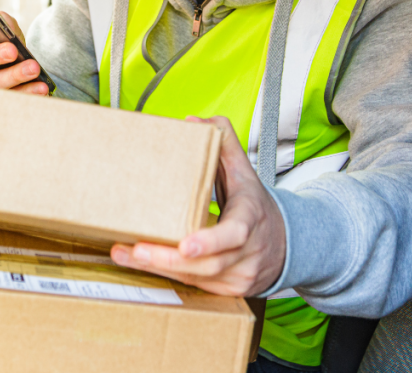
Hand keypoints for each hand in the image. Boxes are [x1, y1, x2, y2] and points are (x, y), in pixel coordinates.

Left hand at [111, 116, 285, 295]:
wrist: (287, 245)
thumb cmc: (255, 205)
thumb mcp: (244, 171)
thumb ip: (224, 142)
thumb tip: (195, 120)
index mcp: (250, 219)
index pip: (234, 234)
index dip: (210, 241)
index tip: (185, 245)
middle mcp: (246, 253)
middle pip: (207, 264)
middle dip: (167, 259)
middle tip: (134, 249)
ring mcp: (237, 276)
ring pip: (196, 278)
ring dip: (157, 268)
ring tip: (124, 254)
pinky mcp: (226, 291)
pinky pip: (193, 285)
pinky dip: (165, 275)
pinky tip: (139, 263)